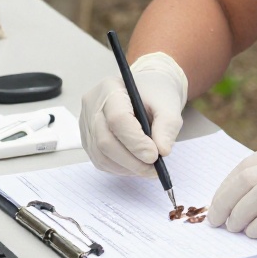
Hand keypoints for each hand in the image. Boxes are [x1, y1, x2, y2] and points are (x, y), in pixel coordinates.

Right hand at [79, 52, 187, 176]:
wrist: (147, 92)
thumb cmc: (156, 95)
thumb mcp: (169, 104)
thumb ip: (167, 126)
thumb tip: (162, 151)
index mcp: (111, 88)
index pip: (118, 119)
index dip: (136, 142)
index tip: (155, 156)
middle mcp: (92, 105)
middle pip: (105, 141)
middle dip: (132, 160)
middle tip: (154, 169)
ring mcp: (87, 123)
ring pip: (101, 155)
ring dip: (126, 167)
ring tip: (148, 168)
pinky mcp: (88, 139)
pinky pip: (100, 161)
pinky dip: (120, 168)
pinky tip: (136, 165)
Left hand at [207, 135, 256, 244]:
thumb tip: (249, 194)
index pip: (249, 164)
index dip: (227, 185)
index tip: (219, 202)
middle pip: (246, 178)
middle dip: (224, 201)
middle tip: (216, 220)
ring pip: (255, 196)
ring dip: (238, 215)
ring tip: (233, 228)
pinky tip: (254, 234)